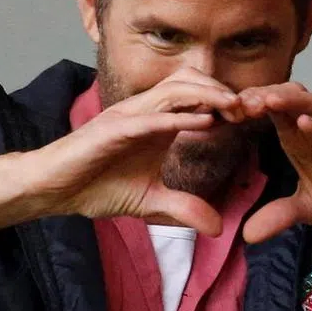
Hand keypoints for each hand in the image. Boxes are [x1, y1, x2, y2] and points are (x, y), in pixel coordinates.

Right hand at [34, 68, 243, 235]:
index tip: (255, 116)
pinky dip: (179, 118)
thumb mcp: (151, 203)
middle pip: (191, 82)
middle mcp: (146, 112)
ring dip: (208, 97)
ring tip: (235, 109)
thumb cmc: (96, 186)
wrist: (55, 189)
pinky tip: (204, 124)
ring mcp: (129, 117)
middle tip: (251, 108)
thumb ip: (184, 209)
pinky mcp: (113, 130)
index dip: (227, 103)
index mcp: (157, 122)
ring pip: (175, 91)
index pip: (198, 99)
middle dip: (223, 91)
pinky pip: (152, 118)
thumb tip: (218, 228)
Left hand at [238, 83, 311, 243]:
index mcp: (298, 139)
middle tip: (238, 102)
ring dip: (290, 101)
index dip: (249, 107)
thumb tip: (247, 235)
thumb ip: (279, 215)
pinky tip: (303, 124)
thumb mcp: (306, 210)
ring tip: (266, 102)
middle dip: (263, 96)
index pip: (271, 112)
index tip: (223, 111)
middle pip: (288, 99)